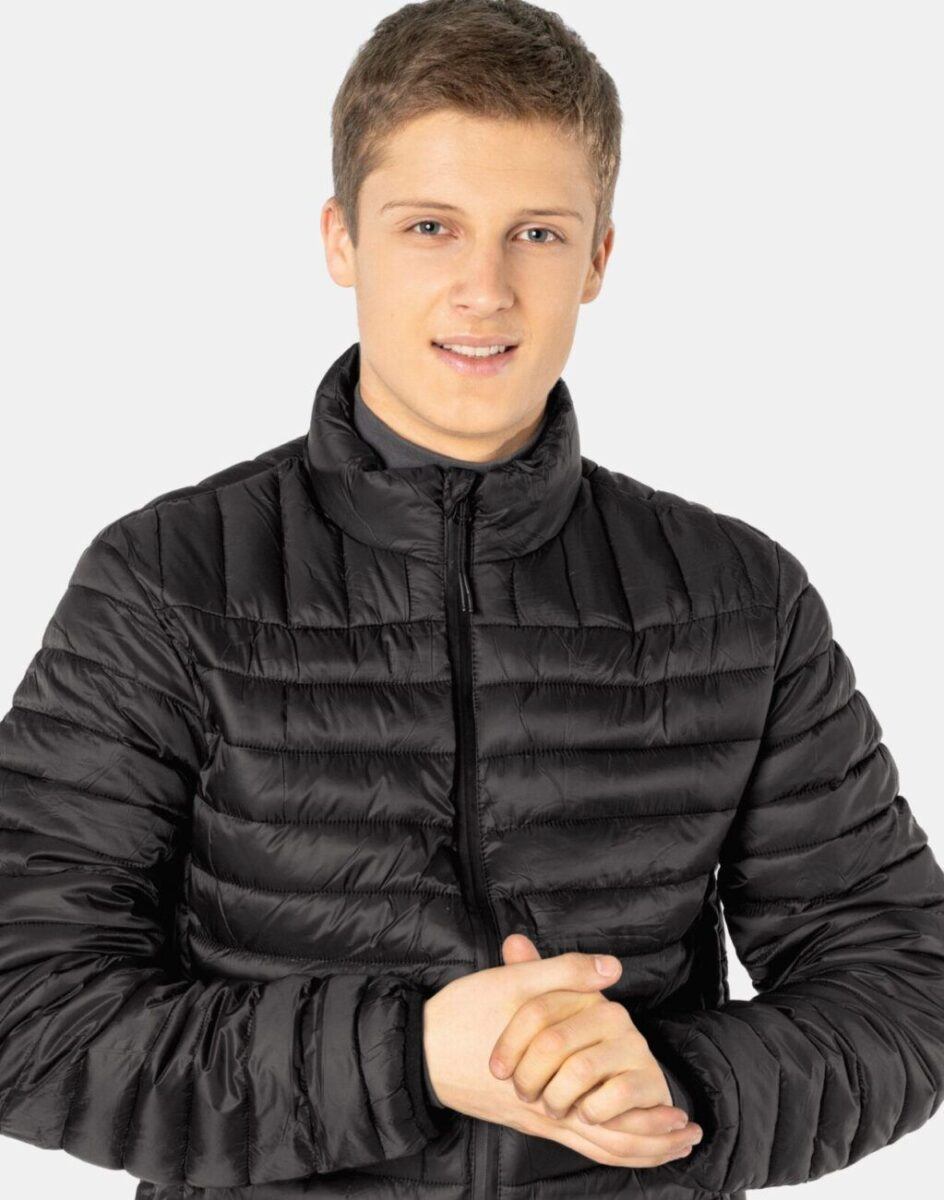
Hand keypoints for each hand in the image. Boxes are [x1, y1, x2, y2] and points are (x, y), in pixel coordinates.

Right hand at [423, 941, 701, 1166]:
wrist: (417, 1048)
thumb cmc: (465, 1013)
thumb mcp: (514, 983)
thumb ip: (565, 972)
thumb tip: (614, 969)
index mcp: (550, 1080)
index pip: (610, 1115)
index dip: (648, 1120)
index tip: (683, 1119)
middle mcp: (546, 1109)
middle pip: (607, 1142)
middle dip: (650, 1143)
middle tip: (687, 1139)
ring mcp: (534, 1115)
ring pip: (590, 1146)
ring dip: (631, 1145)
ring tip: (666, 1145)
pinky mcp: (522, 1113)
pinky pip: (570, 1139)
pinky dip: (600, 1141)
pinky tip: (613, 1130)